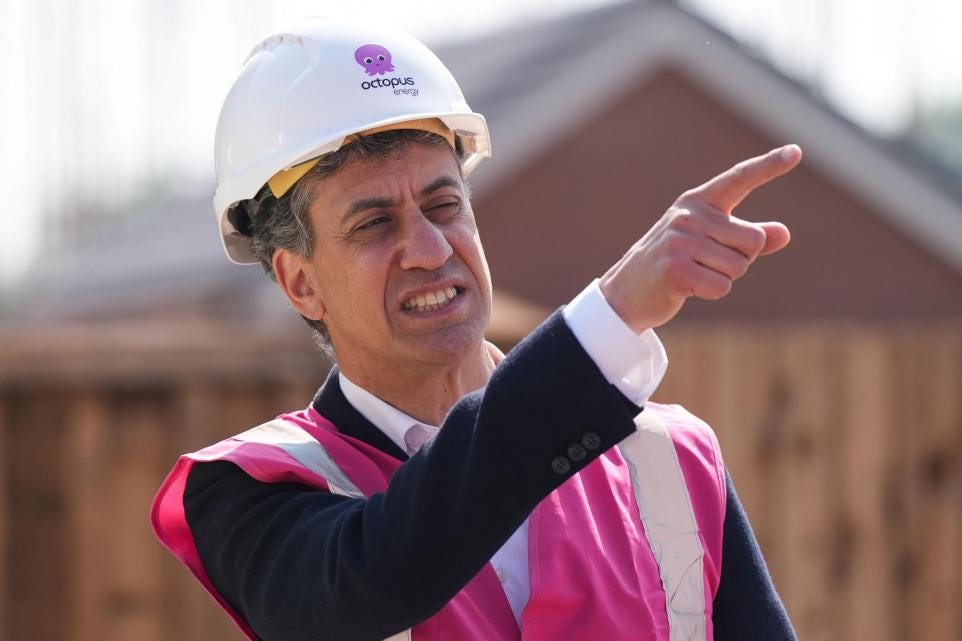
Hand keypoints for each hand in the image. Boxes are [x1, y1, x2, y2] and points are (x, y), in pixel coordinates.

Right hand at [599, 144, 801, 331]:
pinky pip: (722, 286)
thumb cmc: (676, 263)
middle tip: (707, 262)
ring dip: (724, 278)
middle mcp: (688, 216)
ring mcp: (679, 241)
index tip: (796, 151)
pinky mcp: (676, 269)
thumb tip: (784, 234)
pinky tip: (689, 287)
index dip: (768, 166)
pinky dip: (712, 292)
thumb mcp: (710, 243)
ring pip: (739, 266)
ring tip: (695, 273)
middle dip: (741, 259)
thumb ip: (747, 238)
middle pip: (753, 240)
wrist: (627, 290)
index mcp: (698, 202)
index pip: (739, 179)